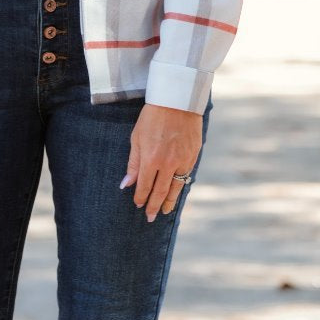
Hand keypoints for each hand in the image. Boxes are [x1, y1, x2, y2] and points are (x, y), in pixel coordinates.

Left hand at [121, 103, 202, 221]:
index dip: (141, 197)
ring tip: (164, 211)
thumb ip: (133, 163)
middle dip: (154, 206)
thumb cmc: (152, 117)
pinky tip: (176, 192)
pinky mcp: (193, 155)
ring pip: (176, 187)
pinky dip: (181, 186)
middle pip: (160, 191)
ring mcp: (183, 160)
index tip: (138, 205)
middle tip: (150, 218)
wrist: (177, 100)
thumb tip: (126, 184)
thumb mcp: (137, 137)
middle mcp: (168, 163)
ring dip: (169, 201)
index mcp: (151, 159)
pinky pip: (186, 176)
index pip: (144, 186)